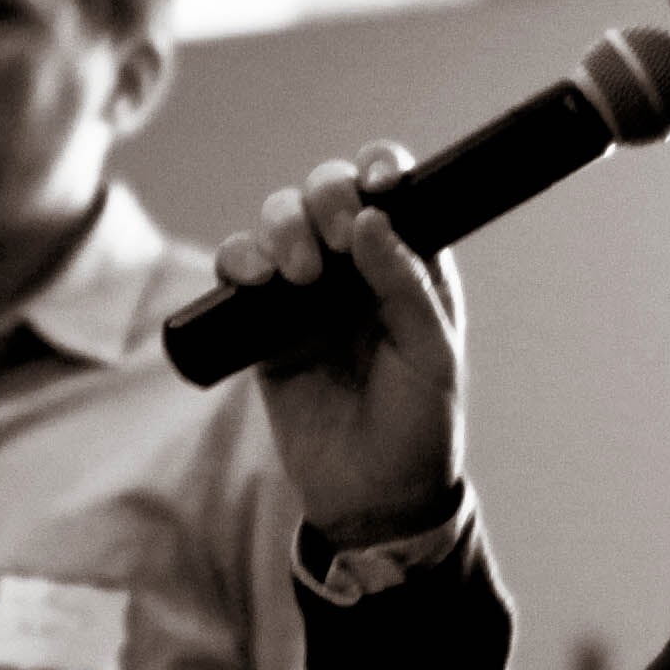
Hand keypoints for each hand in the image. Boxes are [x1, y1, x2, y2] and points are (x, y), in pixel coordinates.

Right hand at [213, 144, 467, 544]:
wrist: (373, 499)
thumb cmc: (419, 426)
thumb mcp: (431, 356)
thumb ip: (406, 286)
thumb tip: (372, 219)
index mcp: (409, 266)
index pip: (393, 192)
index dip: (378, 170)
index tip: (375, 183)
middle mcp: (357, 270)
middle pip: (327, 194)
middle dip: (323, 198)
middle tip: (332, 243)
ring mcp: (307, 295)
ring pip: (280, 222)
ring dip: (281, 227)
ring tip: (297, 274)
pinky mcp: (265, 327)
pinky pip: (240, 274)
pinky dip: (237, 261)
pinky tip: (253, 279)